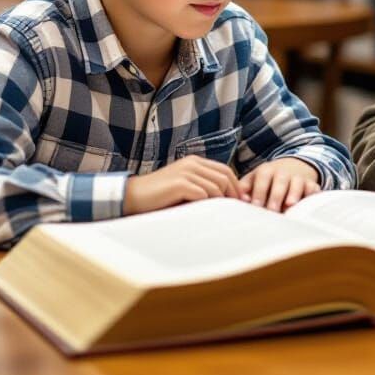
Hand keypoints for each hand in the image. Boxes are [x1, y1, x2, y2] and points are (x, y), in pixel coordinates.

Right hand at [124, 156, 242, 214]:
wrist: (134, 196)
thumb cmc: (160, 195)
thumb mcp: (183, 185)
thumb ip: (201, 185)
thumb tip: (225, 198)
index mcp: (194, 161)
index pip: (225, 170)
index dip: (235, 186)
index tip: (240, 201)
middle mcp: (192, 163)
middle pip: (224, 177)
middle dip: (232, 194)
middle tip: (236, 210)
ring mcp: (186, 172)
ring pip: (216, 186)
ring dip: (220, 201)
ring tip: (221, 213)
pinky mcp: (180, 184)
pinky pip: (203, 194)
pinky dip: (207, 204)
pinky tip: (205, 212)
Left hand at [238, 158, 320, 210]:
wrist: (292, 167)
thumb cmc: (267, 180)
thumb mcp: (254, 179)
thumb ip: (245, 188)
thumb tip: (240, 199)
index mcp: (267, 171)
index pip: (262, 179)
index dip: (259, 192)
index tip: (255, 206)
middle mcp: (284, 173)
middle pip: (280, 181)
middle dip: (276, 195)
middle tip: (272, 210)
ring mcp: (298, 178)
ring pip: (297, 183)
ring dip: (294, 193)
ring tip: (289, 205)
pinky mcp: (311, 185)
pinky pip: (313, 189)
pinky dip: (312, 195)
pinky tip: (308, 206)